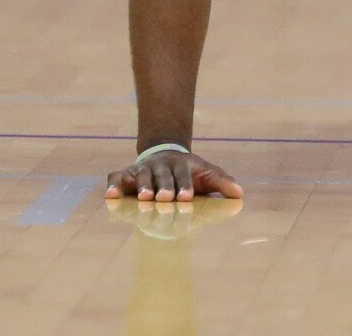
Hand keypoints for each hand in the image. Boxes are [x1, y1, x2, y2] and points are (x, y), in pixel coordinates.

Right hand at [105, 149, 243, 202]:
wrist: (165, 153)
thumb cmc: (189, 172)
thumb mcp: (206, 174)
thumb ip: (221, 182)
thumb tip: (240, 193)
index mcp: (181, 166)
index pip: (184, 176)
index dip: (185, 186)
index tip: (187, 197)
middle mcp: (161, 166)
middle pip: (163, 176)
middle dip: (164, 187)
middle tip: (165, 198)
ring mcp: (143, 169)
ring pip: (142, 176)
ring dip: (143, 186)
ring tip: (145, 198)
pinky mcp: (127, 174)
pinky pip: (117, 176)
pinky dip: (113, 184)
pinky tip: (111, 195)